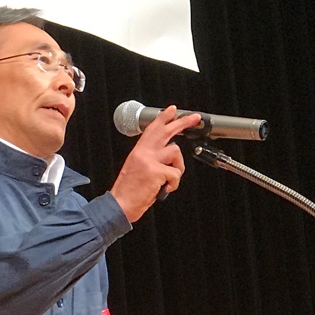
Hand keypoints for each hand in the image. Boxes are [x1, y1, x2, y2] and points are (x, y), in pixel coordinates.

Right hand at [109, 105, 200, 222]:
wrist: (120, 205)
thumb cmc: (129, 190)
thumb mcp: (136, 168)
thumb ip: (149, 158)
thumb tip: (168, 155)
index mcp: (138, 151)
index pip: (152, 129)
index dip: (163, 118)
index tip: (172, 110)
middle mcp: (143, 153)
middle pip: (166, 131)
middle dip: (182, 123)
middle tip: (194, 118)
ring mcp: (150, 161)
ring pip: (175, 153)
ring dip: (177, 167)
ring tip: (168, 179)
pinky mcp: (156, 171)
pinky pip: (176, 174)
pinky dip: (173, 184)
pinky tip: (163, 188)